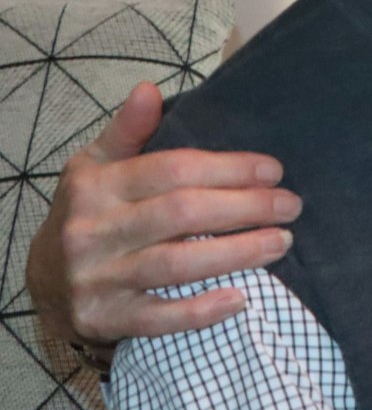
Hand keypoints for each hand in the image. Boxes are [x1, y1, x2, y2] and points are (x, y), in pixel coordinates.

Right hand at [25, 82, 300, 349]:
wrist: (43, 283)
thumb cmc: (89, 214)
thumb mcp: (95, 167)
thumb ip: (127, 131)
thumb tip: (148, 90)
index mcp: (95, 187)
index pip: (172, 170)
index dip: (228, 168)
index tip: (274, 171)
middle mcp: (92, 232)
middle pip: (181, 213)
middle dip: (245, 207)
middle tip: (290, 206)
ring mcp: (96, 279)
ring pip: (175, 264)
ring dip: (236, 253)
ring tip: (282, 242)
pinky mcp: (103, 319)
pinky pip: (158, 318)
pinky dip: (201, 311)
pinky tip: (241, 298)